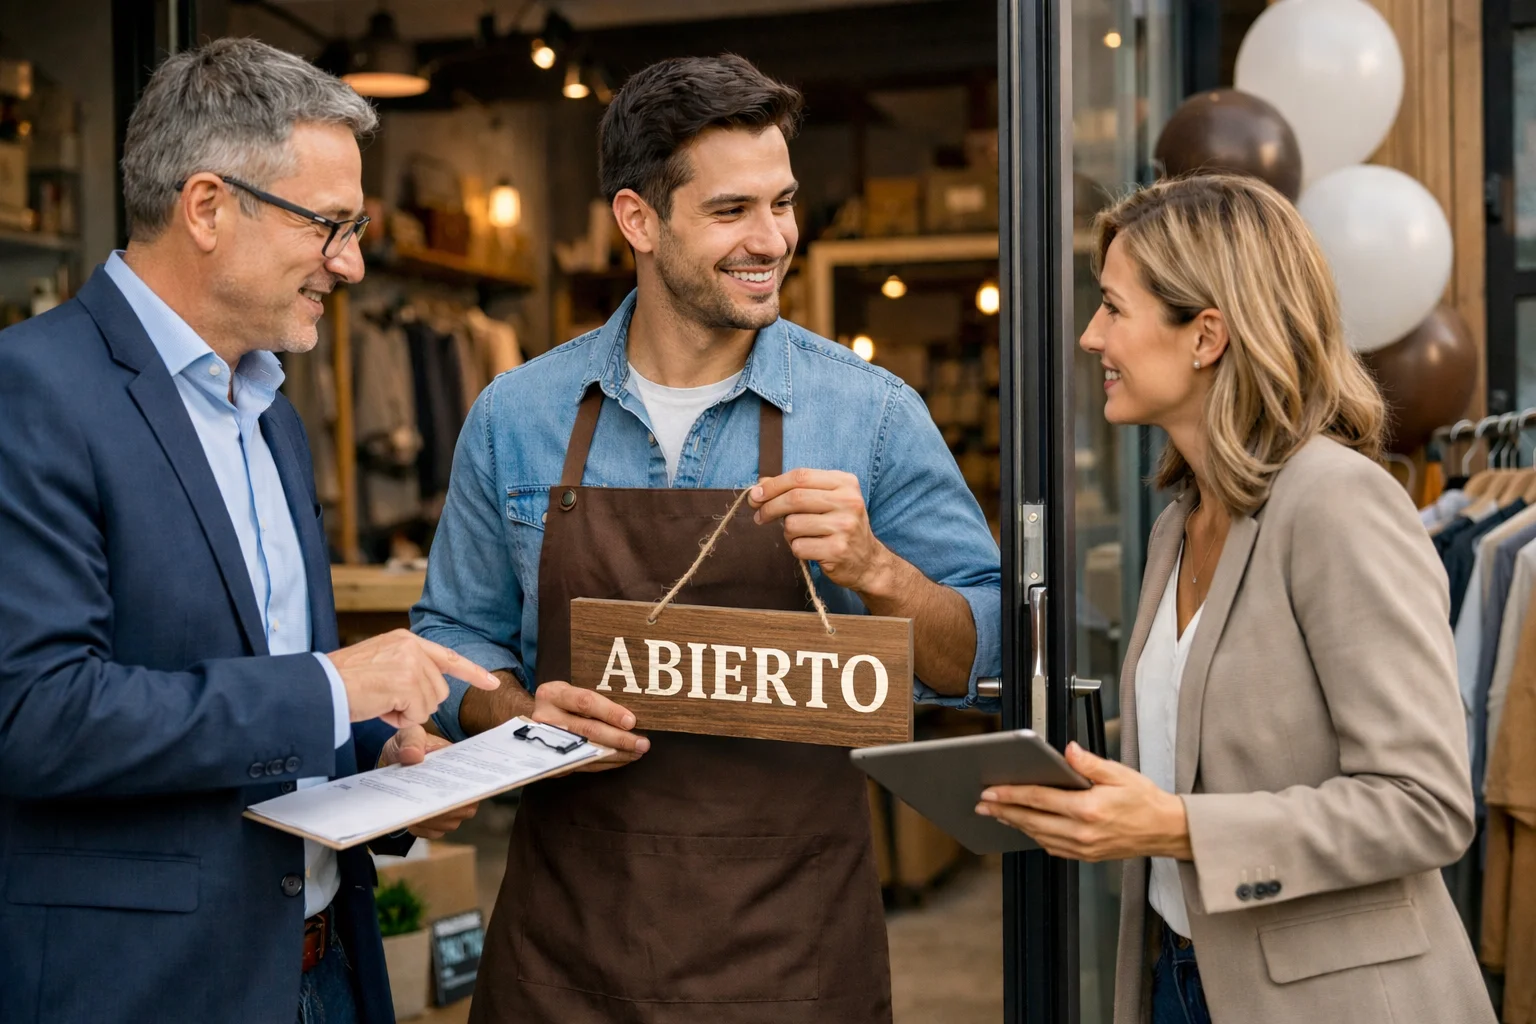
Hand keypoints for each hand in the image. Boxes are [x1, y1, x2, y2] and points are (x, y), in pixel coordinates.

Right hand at [326, 629, 499, 729]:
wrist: (319, 686)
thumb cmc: (342, 682)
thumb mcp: (379, 664)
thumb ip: (407, 671)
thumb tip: (429, 695)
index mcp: (405, 640)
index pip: (447, 656)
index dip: (472, 672)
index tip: (492, 683)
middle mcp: (411, 647)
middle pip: (439, 690)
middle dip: (416, 704)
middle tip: (385, 700)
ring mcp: (411, 664)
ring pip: (429, 704)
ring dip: (406, 712)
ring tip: (379, 701)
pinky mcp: (406, 682)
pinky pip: (417, 714)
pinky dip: (399, 718)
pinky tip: (379, 707)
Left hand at [376, 724, 480, 837]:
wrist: (393, 761)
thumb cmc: (407, 745)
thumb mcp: (408, 734)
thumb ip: (411, 740)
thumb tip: (413, 756)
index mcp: (460, 764)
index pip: (476, 781)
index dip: (470, 791)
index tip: (450, 795)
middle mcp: (460, 787)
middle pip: (466, 807)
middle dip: (445, 810)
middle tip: (423, 805)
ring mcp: (450, 806)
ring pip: (450, 823)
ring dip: (431, 820)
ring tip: (411, 811)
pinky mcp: (436, 820)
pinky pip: (435, 832)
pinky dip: (422, 829)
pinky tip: (409, 820)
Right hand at [531, 680, 649, 772]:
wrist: (526, 722)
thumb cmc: (559, 703)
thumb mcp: (568, 691)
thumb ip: (590, 698)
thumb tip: (632, 712)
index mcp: (552, 694)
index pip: (585, 702)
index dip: (610, 712)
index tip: (632, 721)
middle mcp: (545, 717)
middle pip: (588, 729)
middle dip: (619, 738)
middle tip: (643, 743)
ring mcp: (545, 741)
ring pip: (588, 749)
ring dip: (617, 754)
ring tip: (637, 753)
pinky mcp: (550, 760)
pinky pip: (583, 763)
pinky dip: (606, 762)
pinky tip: (622, 759)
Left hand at [749, 469, 892, 592]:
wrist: (867, 560)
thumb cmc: (839, 526)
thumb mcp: (825, 500)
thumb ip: (795, 489)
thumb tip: (760, 485)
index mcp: (845, 483)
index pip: (800, 476)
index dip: (773, 486)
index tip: (756, 496)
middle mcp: (848, 501)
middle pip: (794, 498)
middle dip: (769, 508)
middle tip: (759, 516)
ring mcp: (844, 526)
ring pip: (793, 524)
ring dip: (788, 533)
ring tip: (801, 536)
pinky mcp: (837, 550)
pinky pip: (798, 546)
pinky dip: (797, 549)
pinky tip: (811, 549)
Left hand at [974, 742, 1192, 861]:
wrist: (1167, 831)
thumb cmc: (1145, 800)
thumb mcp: (1119, 774)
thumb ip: (1089, 763)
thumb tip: (1066, 750)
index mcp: (1089, 809)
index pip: (1040, 799)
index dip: (1011, 794)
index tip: (992, 790)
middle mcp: (1083, 832)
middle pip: (1032, 820)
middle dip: (1004, 811)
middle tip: (983, 804)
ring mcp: (1083, 848)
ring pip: (1038, 836)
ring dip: (1015, 824)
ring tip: (997, 814)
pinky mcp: (1086, 856)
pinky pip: (1052, 847)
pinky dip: (1034, 836)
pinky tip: (1025, 826)